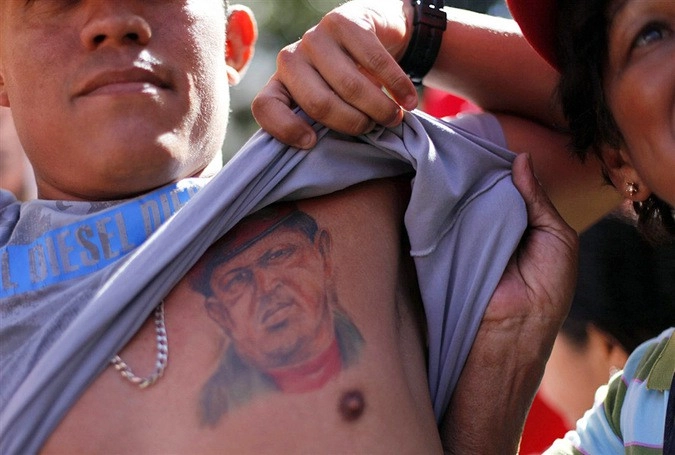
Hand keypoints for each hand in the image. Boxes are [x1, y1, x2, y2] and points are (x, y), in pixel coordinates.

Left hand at [251, 0, 417, 148]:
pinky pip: (375, 62)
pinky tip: (410, 101)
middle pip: (318, 104)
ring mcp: (315, 38)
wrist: (370, 33)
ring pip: (349, 86)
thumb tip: (328, 154)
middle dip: (353, 123)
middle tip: (373, 128)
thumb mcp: (330, 104)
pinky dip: (397, 86)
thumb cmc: (348, 82)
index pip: (265, 107)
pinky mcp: (343, 21)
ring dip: (378, 108)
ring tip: (394, 117)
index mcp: (281, 85)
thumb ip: (322, 124)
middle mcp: (290, 59)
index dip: (286, 129)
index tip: (312, 142)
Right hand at [442, 153, 577, 453]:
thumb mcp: (555, 234)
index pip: (504, 184)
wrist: (514, 327)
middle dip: (471, 169)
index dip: (495, 164)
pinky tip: (432, 177)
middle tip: (457, 139)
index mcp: (520, 222)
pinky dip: (439, 201)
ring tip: (442, 152)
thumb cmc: (547, 285)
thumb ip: (537, 197)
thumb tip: (520, 158)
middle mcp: (490, 226)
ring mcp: (464, 235)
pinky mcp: (442, 245)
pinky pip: (442, 218)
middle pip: (478, 188)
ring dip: (453, 183)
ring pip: (458, 200)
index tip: (481, 139)